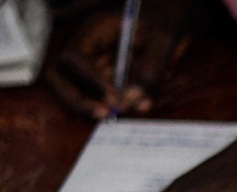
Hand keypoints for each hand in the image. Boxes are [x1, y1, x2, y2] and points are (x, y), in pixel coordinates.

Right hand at [45, 0, 197, 118]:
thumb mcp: (162, 42)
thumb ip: (149, 69)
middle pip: (62, 78)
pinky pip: (103, 99)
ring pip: (79, 92)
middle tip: (105, 114)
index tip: (113, 98)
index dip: (90, 81)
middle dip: (78, 100)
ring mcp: (95, 67)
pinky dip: (120, 107)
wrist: (168, 26)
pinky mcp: (108, 81)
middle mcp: (88, 50)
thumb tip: (130, 100)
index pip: (75, 58)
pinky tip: (143, 105)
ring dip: (97, 108)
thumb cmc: (164, 25)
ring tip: (122, 113)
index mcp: (95, 32)